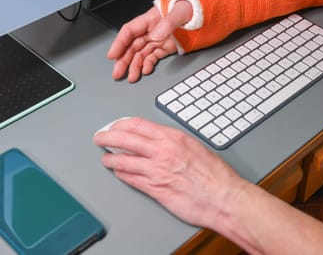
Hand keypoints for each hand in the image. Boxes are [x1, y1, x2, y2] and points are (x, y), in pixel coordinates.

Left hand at [93, 117, 247, 228]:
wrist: (223, 197)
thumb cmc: (215, 175)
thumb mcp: (194, 146)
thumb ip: (173, 142)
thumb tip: (158, 140)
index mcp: (172, 138)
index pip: (137, 125)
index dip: (121, 125)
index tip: (115, 126)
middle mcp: (162, 152)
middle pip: (125, 140)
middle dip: (107, 138)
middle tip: (100, 138)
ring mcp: (156, 171)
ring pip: (124, 161)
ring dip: (110, 159)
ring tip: (105, 158)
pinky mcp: (155, 189)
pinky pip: (131, 180)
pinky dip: (121, 175)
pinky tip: (118, 173)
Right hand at [107, 0, 192, 81]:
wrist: (205, 12)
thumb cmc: (191, 7)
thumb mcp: (181, 11)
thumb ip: (168, 22)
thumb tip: (156, 35)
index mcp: (151, 18)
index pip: (129, 31)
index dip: (119, 43)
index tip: (113, 55)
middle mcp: (152, 30)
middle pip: (132, 46)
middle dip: (123, 60)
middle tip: (117, 72)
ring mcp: (158, 39)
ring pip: (140, 54)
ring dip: (134, 66)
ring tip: (131, 77)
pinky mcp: (166, 47)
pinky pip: (153, 57)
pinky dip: (148, 65)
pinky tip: (145, 71)